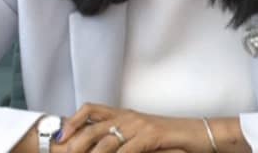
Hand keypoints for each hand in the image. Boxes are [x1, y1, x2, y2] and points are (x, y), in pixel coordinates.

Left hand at [53, 103, 208, 152]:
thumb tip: (99, 146)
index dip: (73, 121)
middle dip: (75, 143)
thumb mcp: (141, 135)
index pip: (91, 110)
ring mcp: (140, 125)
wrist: (197, 133)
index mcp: (123, 114)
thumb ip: (121, 139)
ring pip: (107, 140)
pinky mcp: (152, 135)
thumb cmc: (169, 138)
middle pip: (93, 127)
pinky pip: (128, 149)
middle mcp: (128, 117)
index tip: (60, 136)